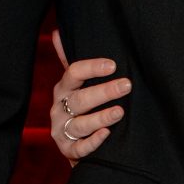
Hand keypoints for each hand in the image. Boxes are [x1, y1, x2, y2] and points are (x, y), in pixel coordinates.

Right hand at [50, 30, 128, 163]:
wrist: (74, 146)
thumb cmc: (80, 110)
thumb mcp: (74, 86)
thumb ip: (71, 63)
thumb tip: (57, 33)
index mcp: (63, 89)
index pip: (73, 73)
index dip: (92, 68)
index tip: (113, 65)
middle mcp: (59, 109)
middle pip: (80, 99)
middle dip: (103, 92)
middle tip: (127, 85)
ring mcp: (62, 131)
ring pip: (79, 124)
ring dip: (100, 117)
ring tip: (120, 112)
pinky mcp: (68, 151)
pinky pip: (80, 148)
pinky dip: (93, 142)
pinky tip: (107, 134)